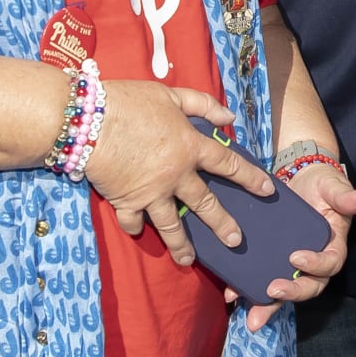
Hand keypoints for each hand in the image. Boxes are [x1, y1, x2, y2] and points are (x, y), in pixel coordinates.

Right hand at [84, 82, 274, 266]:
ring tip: (189, 261)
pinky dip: (136, 227)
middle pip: (206, 205)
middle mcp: (176, 175)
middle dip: (223, 225)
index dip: (250, 177)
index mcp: (190, 147)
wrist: (89, 118)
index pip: (229, 164)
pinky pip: (134, 221)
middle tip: (235, 241)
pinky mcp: (126, 201)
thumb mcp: (172, 95)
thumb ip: (203, 105)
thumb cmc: (130, 102)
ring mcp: (151, 192)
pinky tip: (140, 232)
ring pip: (172, 225)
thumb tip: (230, 118)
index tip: (267, 190)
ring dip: (182, 245)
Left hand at [234, 162, 355, 330]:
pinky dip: (247, 291)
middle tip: (272, 291)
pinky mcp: (272, 262)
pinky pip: (262, 281)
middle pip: (308, 287)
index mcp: (332, 247)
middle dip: (291, 294)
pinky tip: (231, 294)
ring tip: (252, 317)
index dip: (315, 265)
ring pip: (283, 292)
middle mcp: (313, 263)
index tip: (296, 258)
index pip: (328, 264)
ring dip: (268, 307)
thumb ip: (346, 196)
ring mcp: (292, 266)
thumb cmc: (322, 185)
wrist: (301, 178)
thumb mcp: (334, 187)